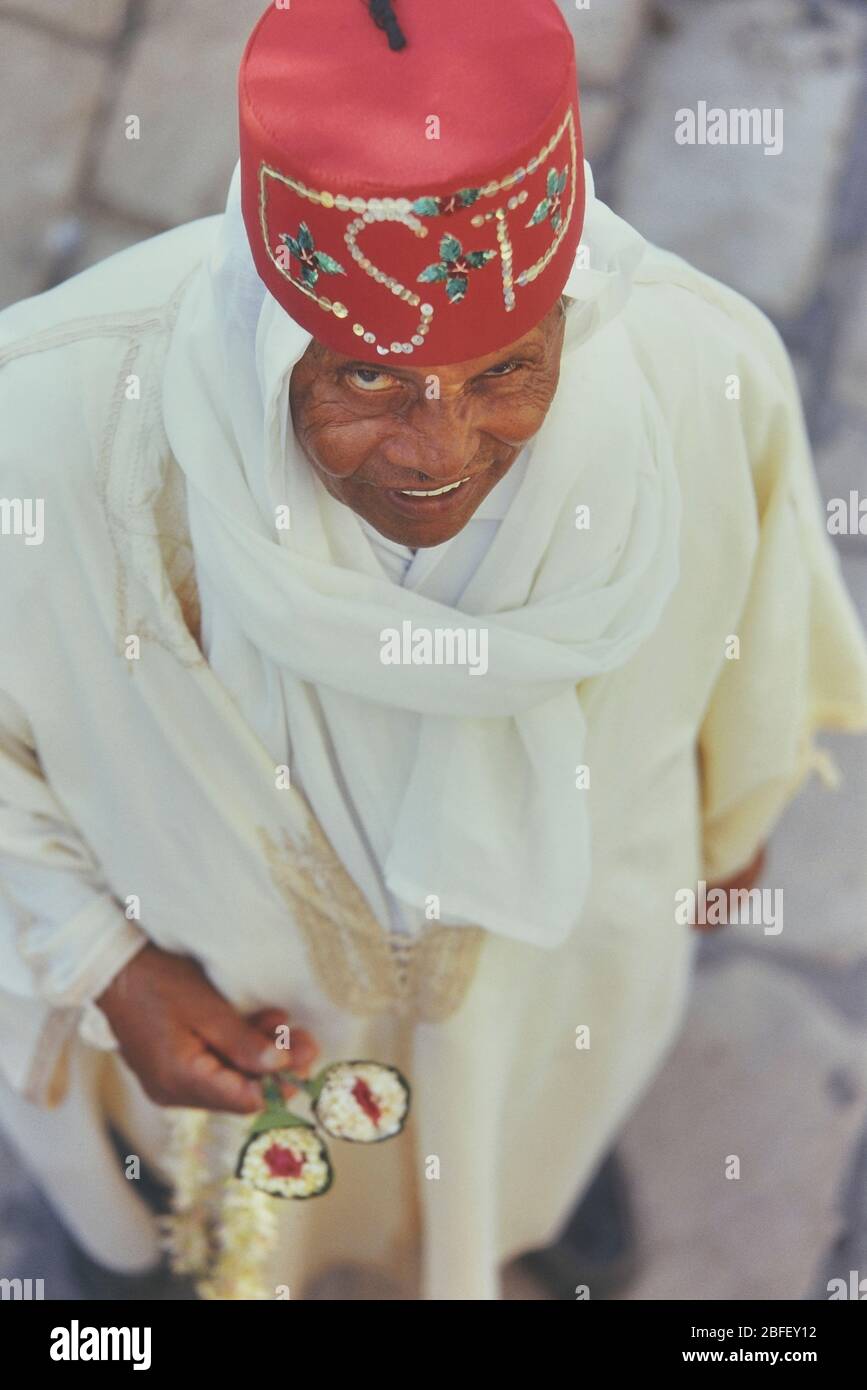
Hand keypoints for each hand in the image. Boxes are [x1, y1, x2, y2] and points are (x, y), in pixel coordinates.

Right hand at [95, 943, 318, 1113]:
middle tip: (305, 1035)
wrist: (114, 967)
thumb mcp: (209, 1008)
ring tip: (279, 1020)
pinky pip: (209, 1068)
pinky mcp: (166, 1069)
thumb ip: (245, 1044)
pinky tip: (252, 1024)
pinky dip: (233, 1050)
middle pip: (237, 1091)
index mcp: (181, 1081)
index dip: (281, 1082)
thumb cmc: (160, 981)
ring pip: (226, 1079)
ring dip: (256, 1053)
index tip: (309, 1056)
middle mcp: (172, 1093)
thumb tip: (283, 1068)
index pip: (244, 1100)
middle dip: (273, 1064)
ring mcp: (167, 1083)